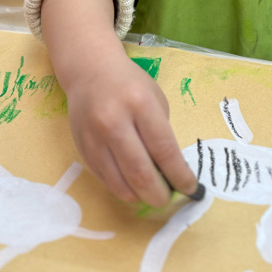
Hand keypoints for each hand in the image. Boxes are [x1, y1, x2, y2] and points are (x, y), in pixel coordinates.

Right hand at [65, 52, 198, 207]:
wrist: (90, 71)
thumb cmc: (130, 84)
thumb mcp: (155, 100)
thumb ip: (161, 134)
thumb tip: (169, 173)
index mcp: (140, 104)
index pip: (164, 150)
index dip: (180, 175)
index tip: (190, 188)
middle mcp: (114, 121)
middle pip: (140, 173)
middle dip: (158, 194)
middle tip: (168, 199)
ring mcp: (94, 138)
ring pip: (119, 184)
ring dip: (139, 197)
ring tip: (151, 194)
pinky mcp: (81, 149)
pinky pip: (105, 180)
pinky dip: (122, 188)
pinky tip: (132, 184)